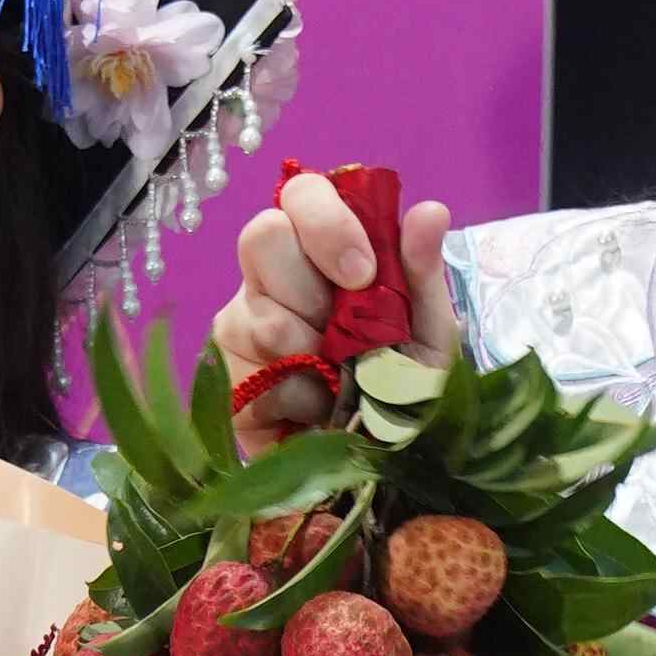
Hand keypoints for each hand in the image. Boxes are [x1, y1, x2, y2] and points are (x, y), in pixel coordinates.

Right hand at [210, 172, 456, 431]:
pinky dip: (300, 401)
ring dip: (315, 360)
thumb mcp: (430, 332)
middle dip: (314, 293)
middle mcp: (270, 277)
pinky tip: (318, 412)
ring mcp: (239, 326)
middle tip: (348, 337)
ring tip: (341, 383)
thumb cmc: (405, 387)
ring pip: (258, 318)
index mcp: (320, 250)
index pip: (301, 193)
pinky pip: (255, 379)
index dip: (326, 224)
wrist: (383, 462)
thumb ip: (422, 273)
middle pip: (261, 237)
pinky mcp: (226, 381)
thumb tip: (429, 212)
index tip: (362, 275)